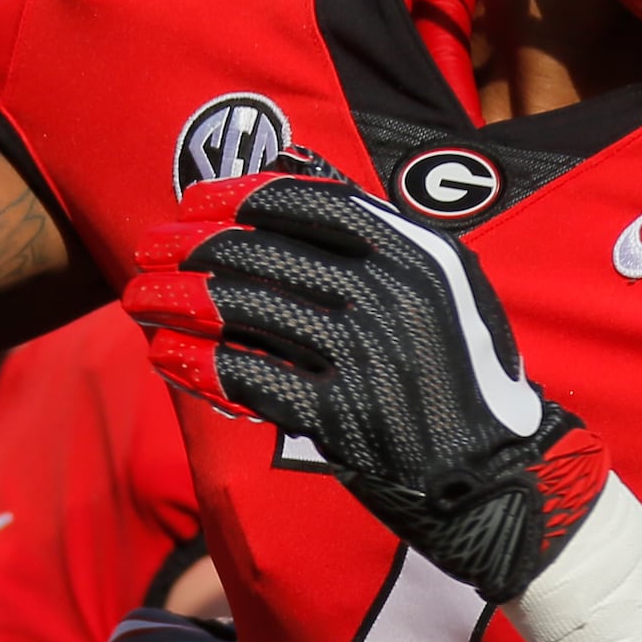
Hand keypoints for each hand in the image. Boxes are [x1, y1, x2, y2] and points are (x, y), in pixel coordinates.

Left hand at [124, 160, 610, 601]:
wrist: (503, 476)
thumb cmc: (461, 373)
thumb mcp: (443, 285)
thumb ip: (374, 228)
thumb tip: (292, 164)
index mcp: (415, 253)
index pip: (304, 202)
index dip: (236, 197)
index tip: (191, 201)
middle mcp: (389, 295)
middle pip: (261, 253)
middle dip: (190, 246)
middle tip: (147, 249)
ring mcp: (365, 356)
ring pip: (244, 311)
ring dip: (177, 300)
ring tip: (138, 299)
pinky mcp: (341, 416)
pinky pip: (250, 378)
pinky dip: (198, 364)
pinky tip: (164, 355)